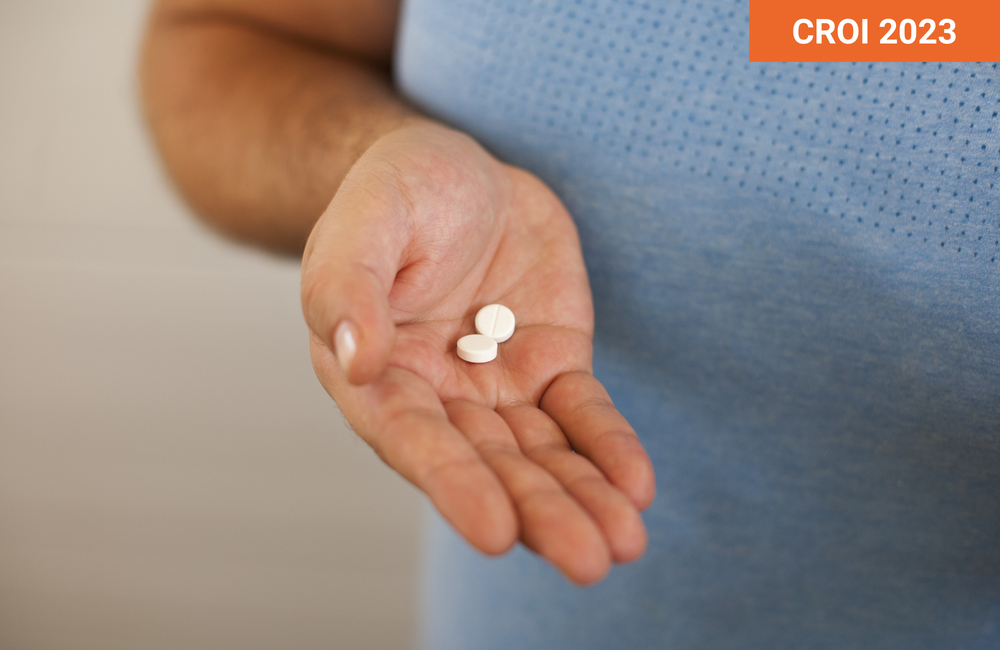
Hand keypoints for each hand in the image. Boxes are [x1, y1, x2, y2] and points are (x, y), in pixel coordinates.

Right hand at [302, 122, 654, 583]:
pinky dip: (609, 448)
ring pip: (543, 453)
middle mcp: (437, 398)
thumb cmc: (397, 191)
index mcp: (377, 376)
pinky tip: (636, 485)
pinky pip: (582, 413)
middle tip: (586, 558)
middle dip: (539, 512)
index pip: (415, 440)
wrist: (458, 171)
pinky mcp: (550, 365)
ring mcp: (498, 386)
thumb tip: (357, 358)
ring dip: (584, 498)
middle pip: (490, 464)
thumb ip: (347, 285)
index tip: (496, 531)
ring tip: (624, 540)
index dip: (455, 485)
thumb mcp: (366, 218)